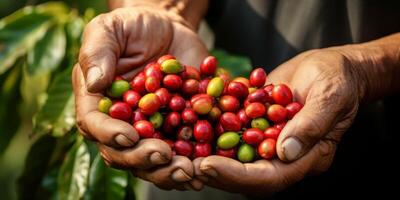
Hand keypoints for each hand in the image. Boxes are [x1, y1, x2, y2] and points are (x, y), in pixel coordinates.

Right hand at [72, 4, 207, 189]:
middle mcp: (121, 123)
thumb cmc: (135, 26)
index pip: (94, 125)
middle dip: (142, 159)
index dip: (109, 134)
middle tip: (165, 156)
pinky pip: (179, 154)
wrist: (170, 29)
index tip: (130, 135)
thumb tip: (94, 84)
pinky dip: (191, 164)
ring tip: (188, 170)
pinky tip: (204, 169)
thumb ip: (98, 53)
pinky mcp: (174, 131)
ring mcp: (149, 131)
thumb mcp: (111, 29)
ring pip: (151, 163)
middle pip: (123, 153)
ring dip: (168, 171)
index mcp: (98, 102)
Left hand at [194, 49, 363, 194]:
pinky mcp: (257, 125)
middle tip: (185, 164)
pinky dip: (211, 132)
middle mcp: (284, 156)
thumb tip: (284, 151)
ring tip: (180, 150)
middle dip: (215, 171)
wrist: (330, 67)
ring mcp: (268, 141)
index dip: (237, 175)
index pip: (270, 176)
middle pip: (246, 174)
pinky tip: (189, 125)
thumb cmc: (338, 80)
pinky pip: (233, 134)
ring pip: (235, 157)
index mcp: (307, 157)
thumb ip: (311, 124)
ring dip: (207, 155)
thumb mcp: (330, 97)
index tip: (208, 166)